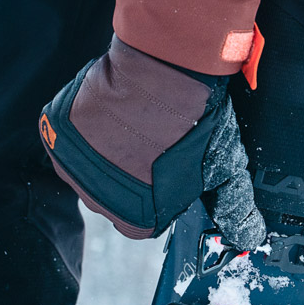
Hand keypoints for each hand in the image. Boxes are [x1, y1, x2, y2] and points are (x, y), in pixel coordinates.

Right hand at [40, 37, 265, 247]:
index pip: (141, 222)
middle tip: (151, 142)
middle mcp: (96, 200)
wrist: (162, 68)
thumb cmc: (194, 120)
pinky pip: (69, 138)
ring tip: (132, 123)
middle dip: (130, 171)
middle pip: (112, 195)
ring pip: (88, 167)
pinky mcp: (55, 133)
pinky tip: (111, 110)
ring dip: (105, 149)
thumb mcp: (223, 168)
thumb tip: (248, 236)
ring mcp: (72, 166)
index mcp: (135, 218)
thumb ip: (232, 206)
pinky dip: (85, 127)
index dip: (155, 195)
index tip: (164, 172)